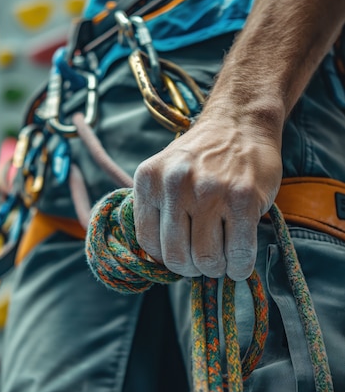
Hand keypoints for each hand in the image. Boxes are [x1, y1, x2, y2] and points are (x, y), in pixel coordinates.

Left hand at [133, 101, 282, 280]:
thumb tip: (159, 263)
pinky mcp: (243, 200)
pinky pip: (239, 254)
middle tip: (204, 260)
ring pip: (208, 261)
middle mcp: (175, 185)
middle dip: (193, 268)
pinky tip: (240, 258)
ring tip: (223, 256)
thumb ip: (157, 210)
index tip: (182, 254)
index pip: (147, 243)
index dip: (166, 258)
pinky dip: (240, 267)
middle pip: (177, 258)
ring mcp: (210, 192)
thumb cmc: (202, 157)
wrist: (240, 122)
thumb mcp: (164, 174)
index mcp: (149, 180)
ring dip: (217, 268)